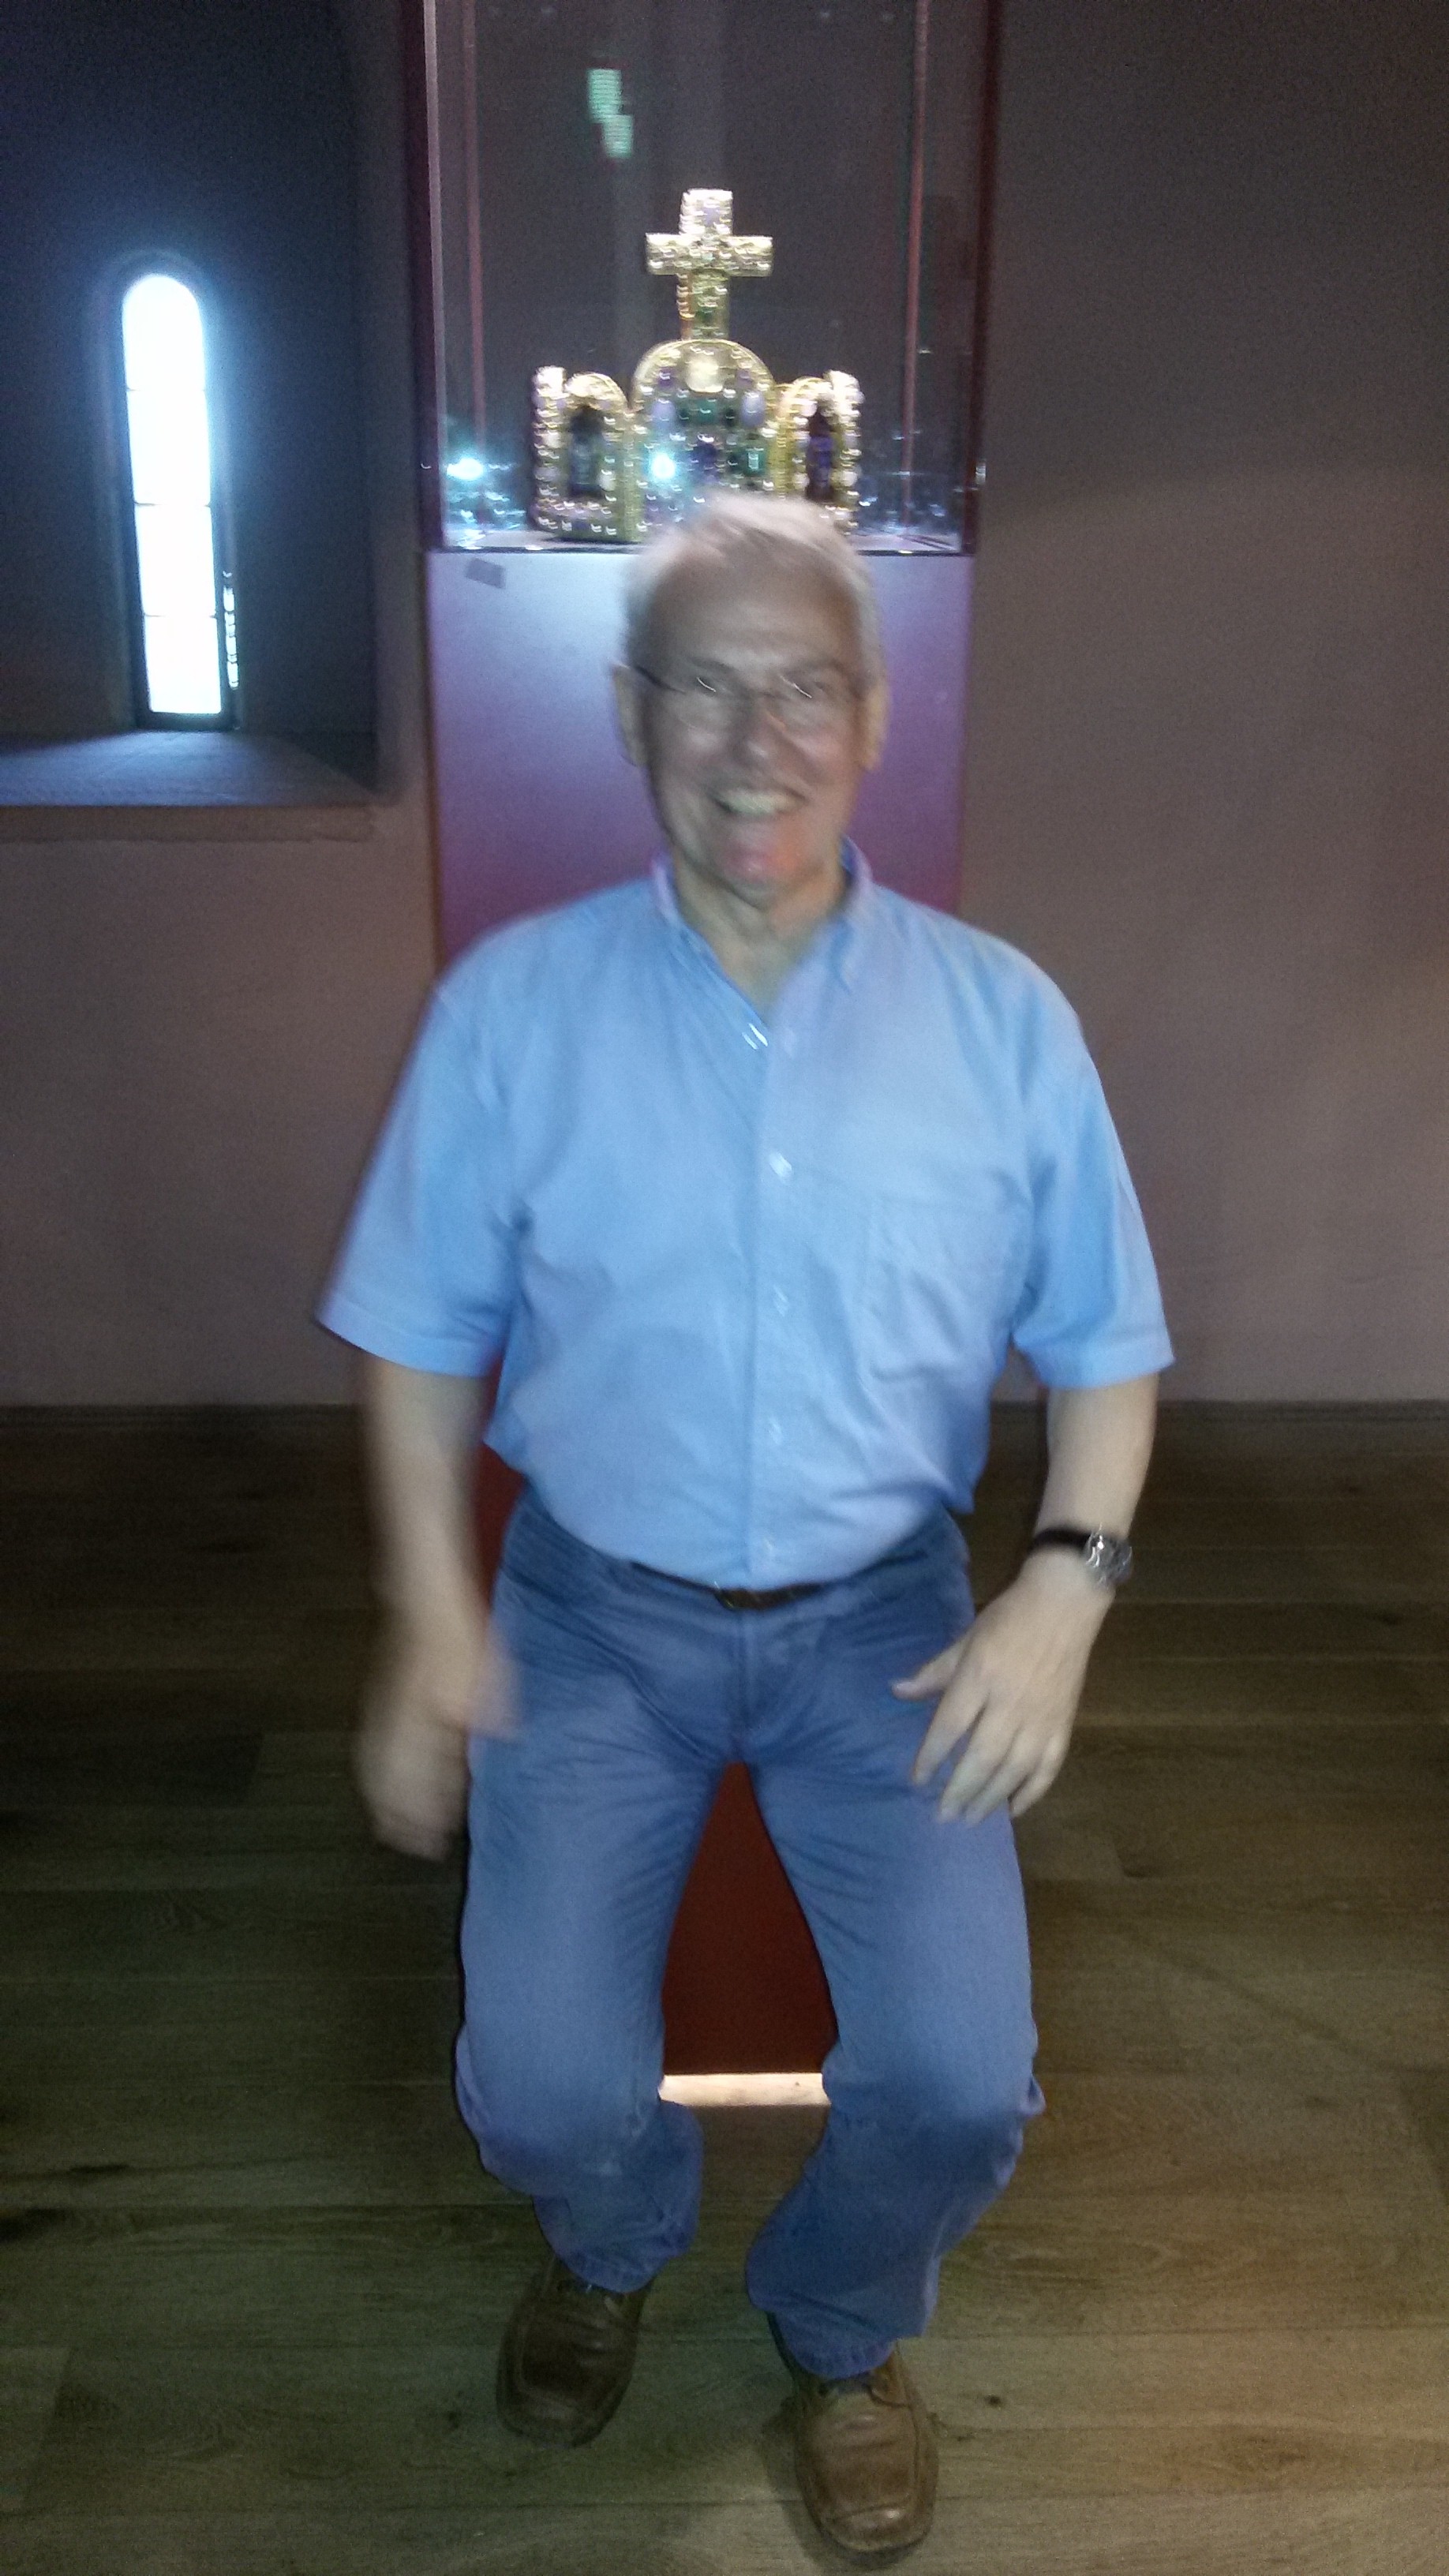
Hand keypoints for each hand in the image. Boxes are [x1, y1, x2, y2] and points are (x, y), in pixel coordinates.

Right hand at [355, 1595, 515, 1859]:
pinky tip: (376, 1786)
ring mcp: (384, 1711)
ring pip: (376, 1768)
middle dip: (402, 1817)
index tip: (438, 1836)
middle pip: (394, 1780)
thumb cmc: (461, 1634)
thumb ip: (493, 1706)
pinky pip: (369, 1750)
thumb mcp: (491, 1670)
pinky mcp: (379, 1704)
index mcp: (428, 1712)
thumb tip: (503, 1737)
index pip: (427, 1773)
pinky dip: (372, 1777)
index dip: (431, 1808)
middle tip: (413, 1845)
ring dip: (383, 1802)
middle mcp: (400, 1718)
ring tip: (389, 1828)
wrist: (425, 1600)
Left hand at [893, 1553, 1108, 1823]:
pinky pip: (1048, 1768)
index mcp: (980, 1678)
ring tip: (971, 1818)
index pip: (950, 1727)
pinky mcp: (1064, 1724)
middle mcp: (1009, 1704)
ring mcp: (1041, 1718)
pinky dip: (1032, 1792)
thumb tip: (897, 1691)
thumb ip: (934, 1672)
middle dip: (960, 1790)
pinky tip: (1015, 1809)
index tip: (918, 1779)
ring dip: (991, 1798)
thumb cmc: (1009, 1619)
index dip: (932, 1756)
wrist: (1064, 1605)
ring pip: (1014, 1769)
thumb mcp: (966, 1639)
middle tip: (943, 1816)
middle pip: (982, 1757)